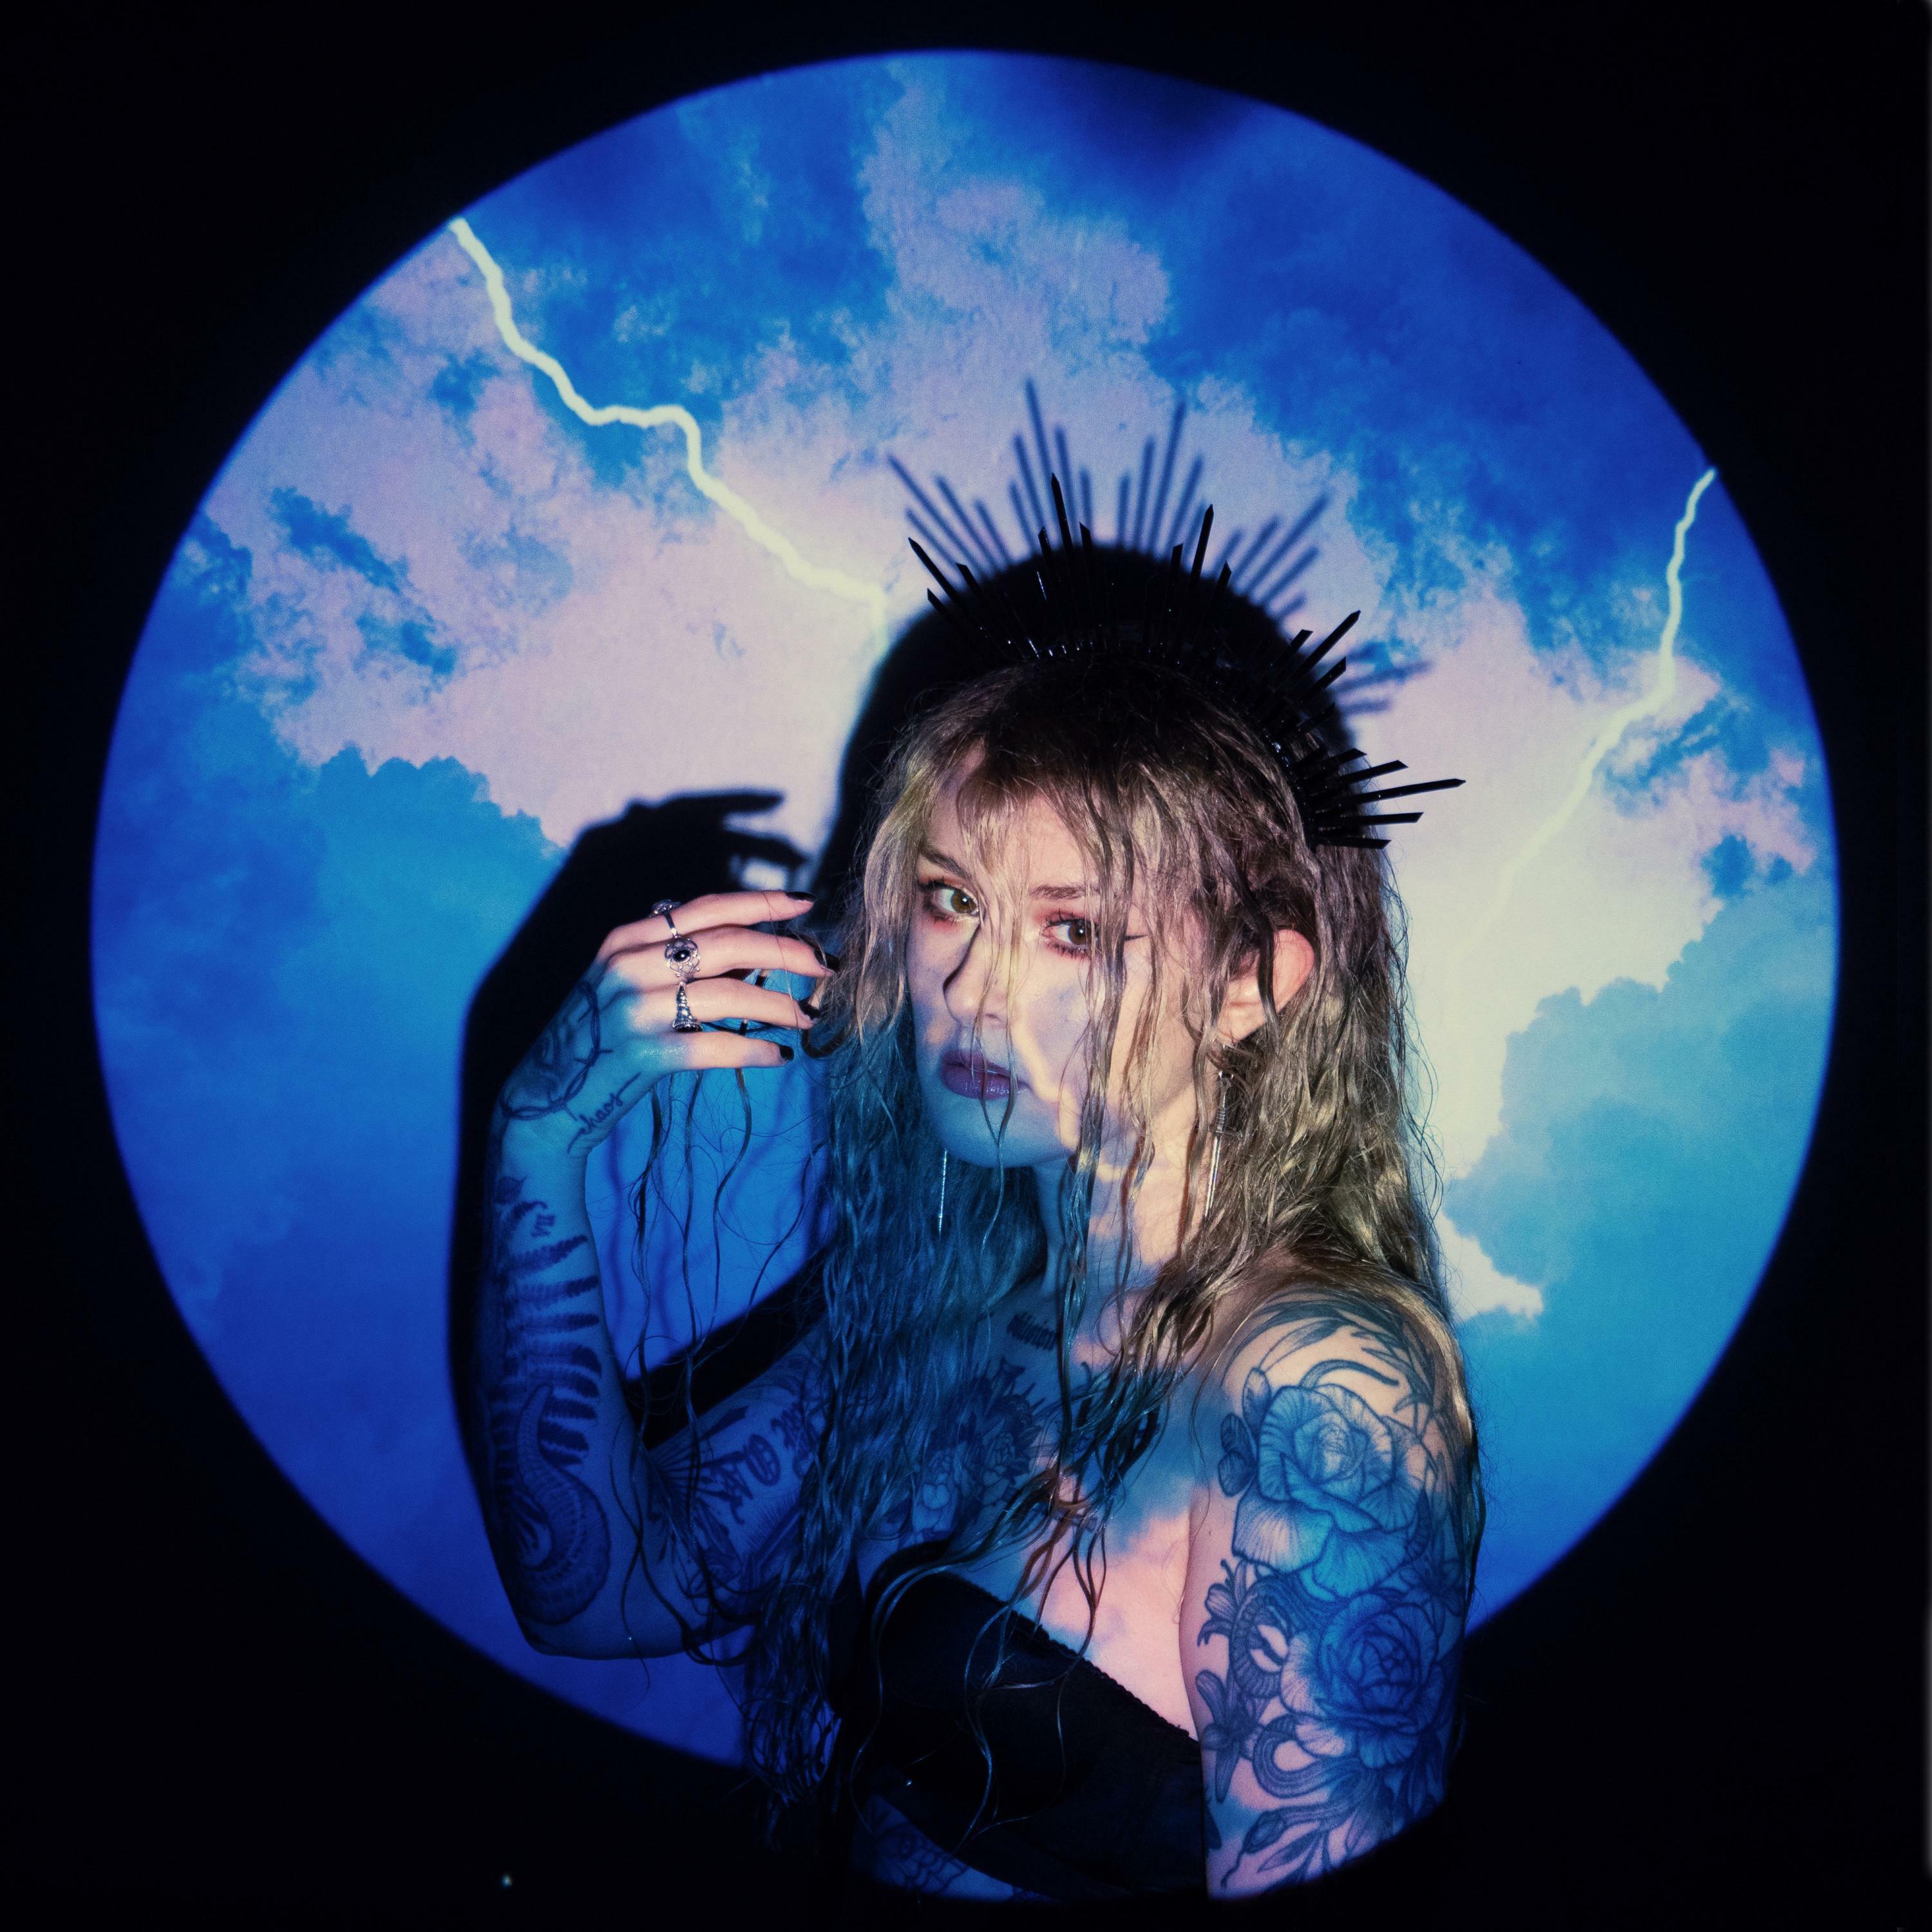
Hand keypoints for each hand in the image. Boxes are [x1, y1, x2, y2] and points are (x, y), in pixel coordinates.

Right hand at [495, 891, 827, 1160]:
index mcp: (627, 939)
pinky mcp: (643, 1056)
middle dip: (785, 953)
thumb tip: (747, 943)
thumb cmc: (597, 1035)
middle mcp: (629, 966)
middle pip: (727, 944)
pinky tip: (780, 1057)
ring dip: (779, 1007)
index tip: (805, 904)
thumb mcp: (622, 979)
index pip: (707, 908)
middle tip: (823, 968)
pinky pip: (715, 1048)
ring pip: (729, 995)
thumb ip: (671, 955)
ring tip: (806, 1019)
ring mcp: (634, 1010)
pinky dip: (755, 1051)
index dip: (761, 902)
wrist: (547, 1097)